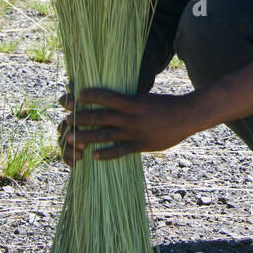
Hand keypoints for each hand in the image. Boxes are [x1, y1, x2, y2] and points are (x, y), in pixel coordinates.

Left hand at [56, 88, 202, 164]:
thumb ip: (128, 101)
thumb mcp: (145, 98)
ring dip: (86, 137)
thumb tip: (110, 99)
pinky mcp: (141, 145)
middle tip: (65, 119)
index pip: (105, 97)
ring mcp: (134, 132)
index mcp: (132, 102)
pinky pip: (120, 151)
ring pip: (105, 135)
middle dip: (80, 118)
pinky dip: (106, 153)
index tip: (74, 96)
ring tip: (70, 139)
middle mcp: (130, 117)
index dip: (89, 96)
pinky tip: (94, 156)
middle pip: (99, 117)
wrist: (187, 116)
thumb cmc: (165, 105)